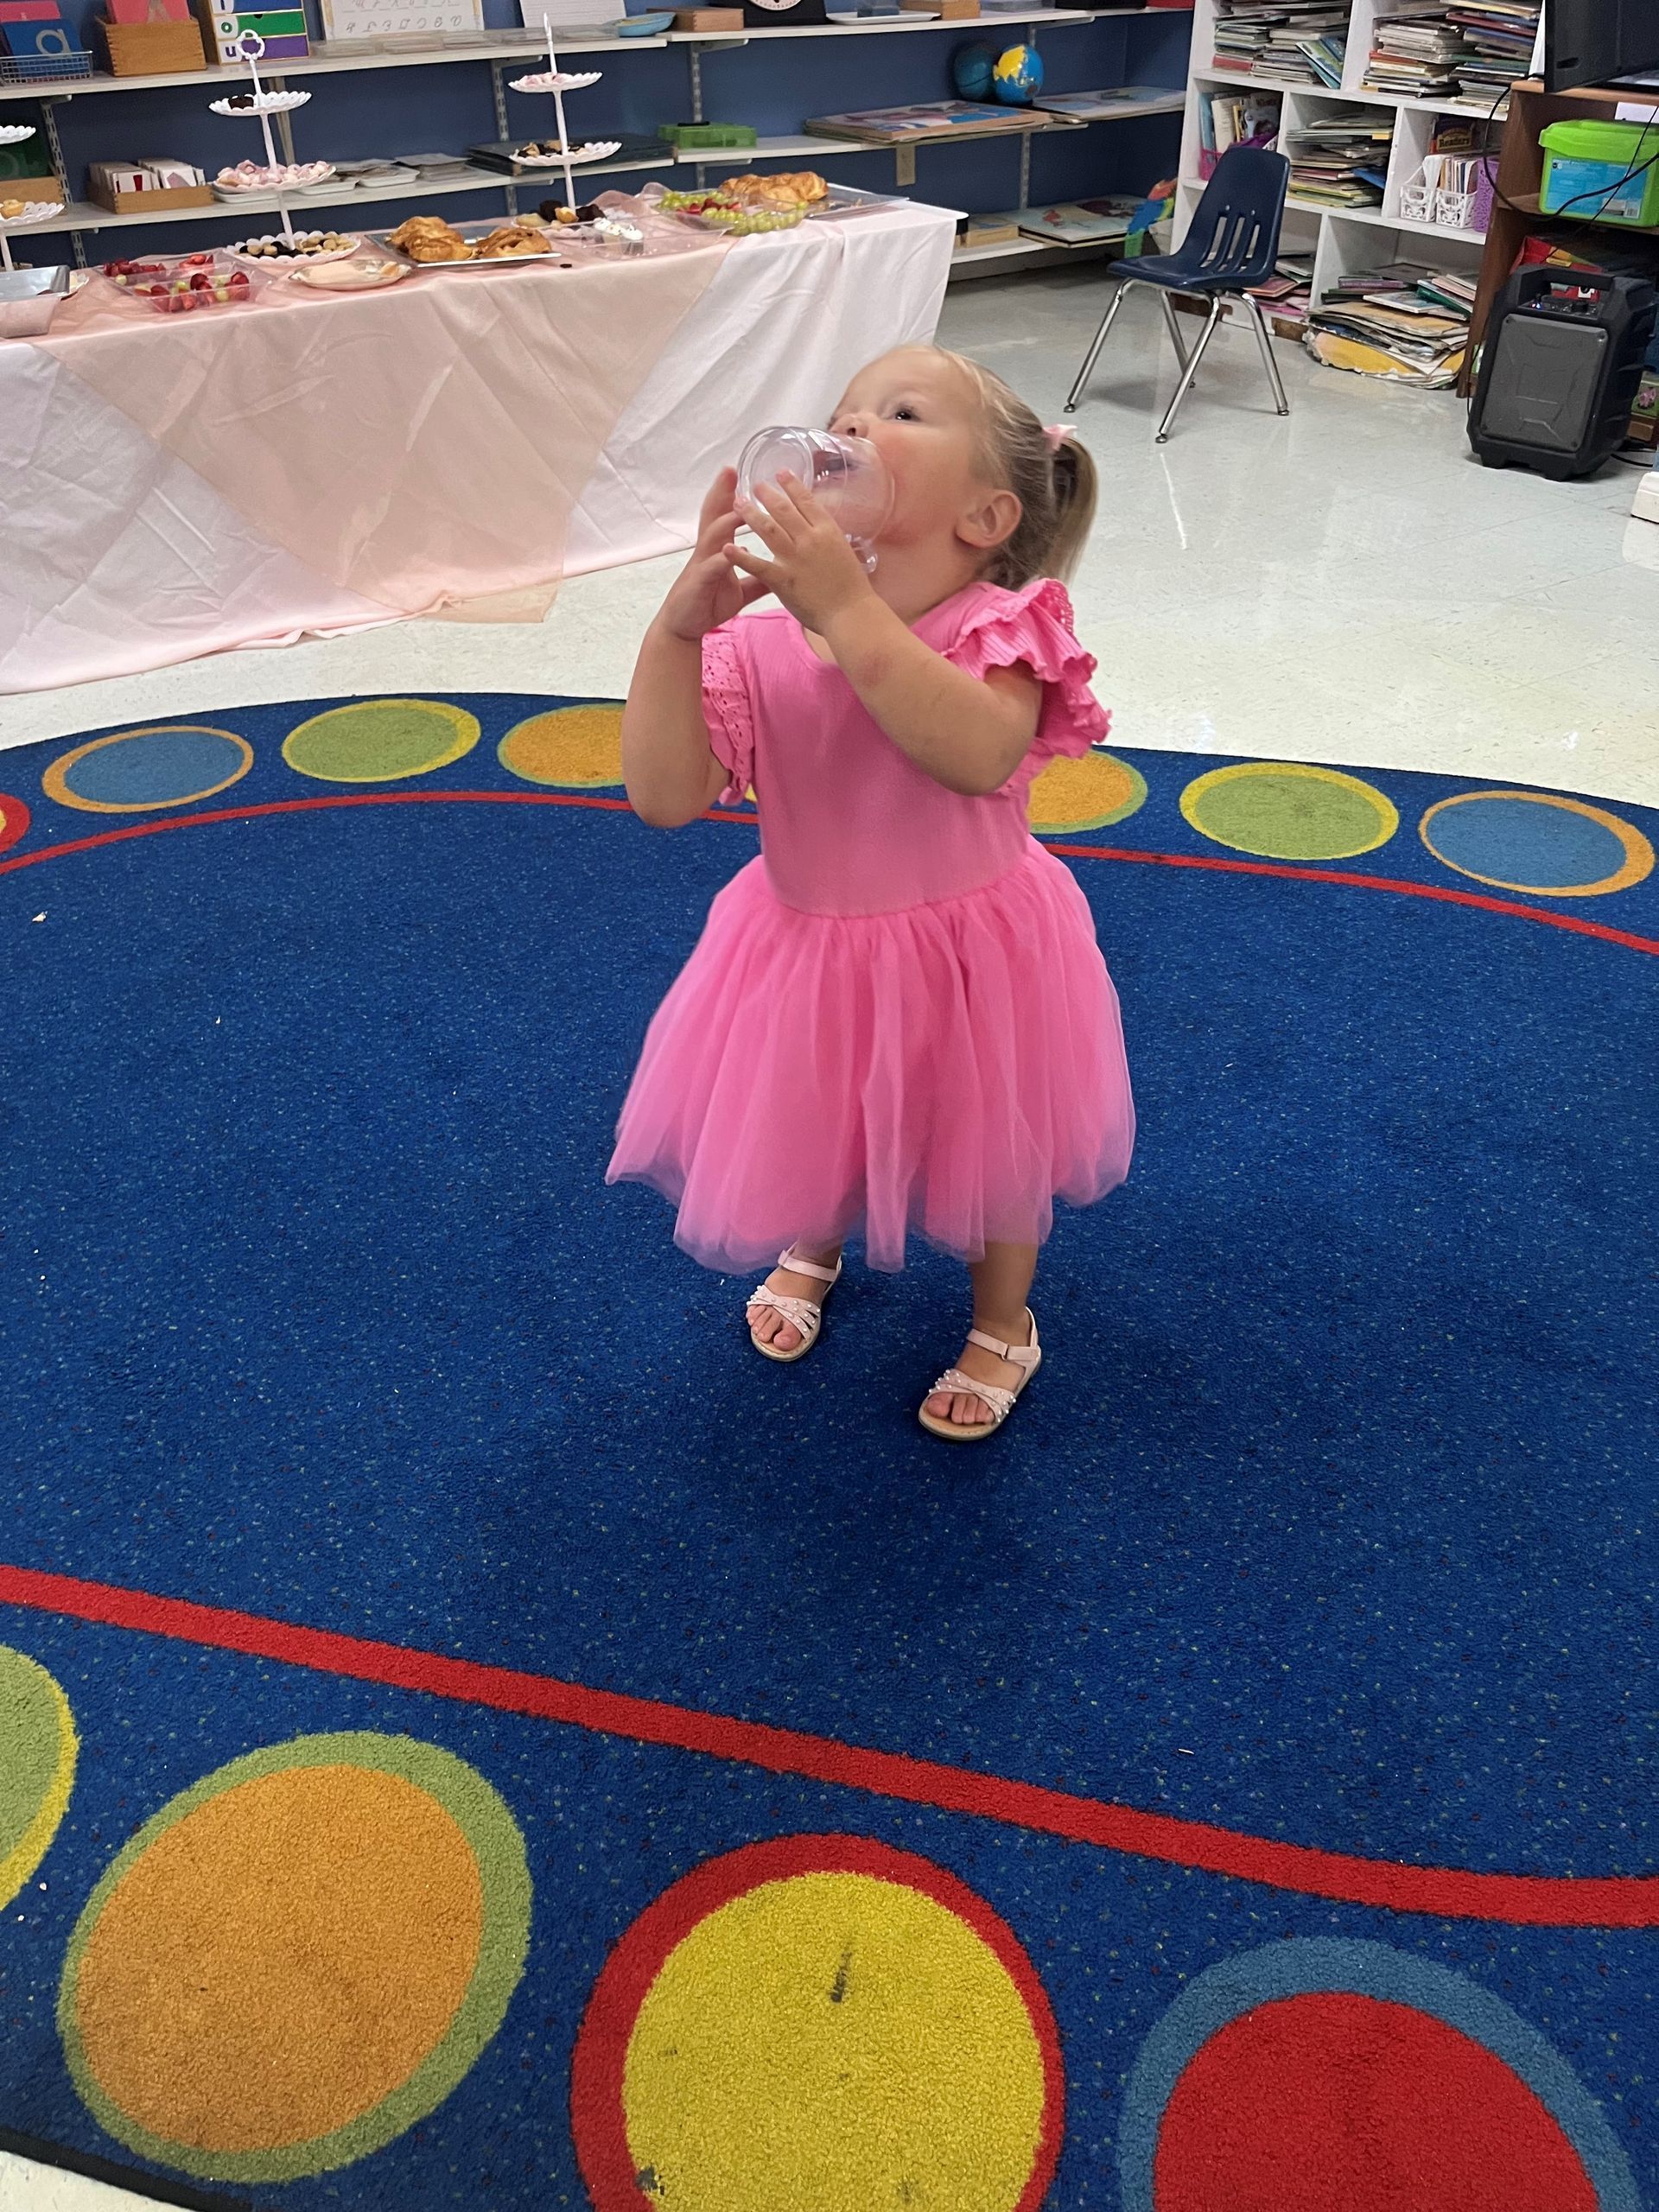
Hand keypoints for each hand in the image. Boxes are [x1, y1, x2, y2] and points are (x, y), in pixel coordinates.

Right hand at [658, 469, 767, 643]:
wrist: (685, 626)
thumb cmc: (710, 602)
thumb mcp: (740, 588)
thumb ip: (758, 576)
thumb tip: (778, 568)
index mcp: (719, 548)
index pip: (725, 515)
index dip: (732, 494)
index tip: (743, 473)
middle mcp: (709, 551)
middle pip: (713, 515)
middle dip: (721, 493)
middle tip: (730, 470)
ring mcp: (702, 565)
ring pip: (712, 537)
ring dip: (724, 522)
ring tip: (738, 509)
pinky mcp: (699, 583)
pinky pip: (711, 568)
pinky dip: (720, 560)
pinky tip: (729, 553)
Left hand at [727, 475, 874, 636]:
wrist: (852, 614)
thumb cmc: (853, 588)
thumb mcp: (845, 553)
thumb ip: (828, 539)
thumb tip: (821, 529)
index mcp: (828, 531)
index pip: (806, 500)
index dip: (791, 485)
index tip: (780, 472)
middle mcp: (810, 539)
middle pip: (783, 509)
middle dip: (766, 494)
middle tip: (754, 485)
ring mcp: (795, 558)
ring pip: (768, 529)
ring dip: (750, 514)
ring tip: (738, 503)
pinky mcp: (782, 580)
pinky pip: (757, 565)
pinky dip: (741, 556)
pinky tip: (728, 548)